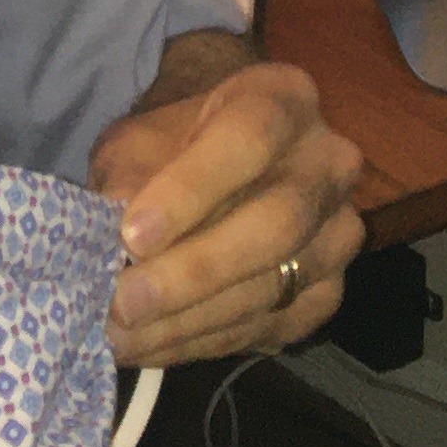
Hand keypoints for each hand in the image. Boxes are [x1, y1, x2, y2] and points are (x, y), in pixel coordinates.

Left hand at [89, 61, 363, 367]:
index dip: (191, 190)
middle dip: (194, 271)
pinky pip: (272, 324)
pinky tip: (153, 345)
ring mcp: (338, 231)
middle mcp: (330, 163)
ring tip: (122, 337)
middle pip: (277, 223)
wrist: (216, 162)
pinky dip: (205, 340)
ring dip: (191, 319)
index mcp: (284, 100)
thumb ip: (128, 178)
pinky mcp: (328, 290)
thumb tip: (107, 238)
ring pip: (276, 284)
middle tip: (125, 303)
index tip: (132, 234)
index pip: (249, 139)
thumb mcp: (138, 142)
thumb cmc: (173, 143)